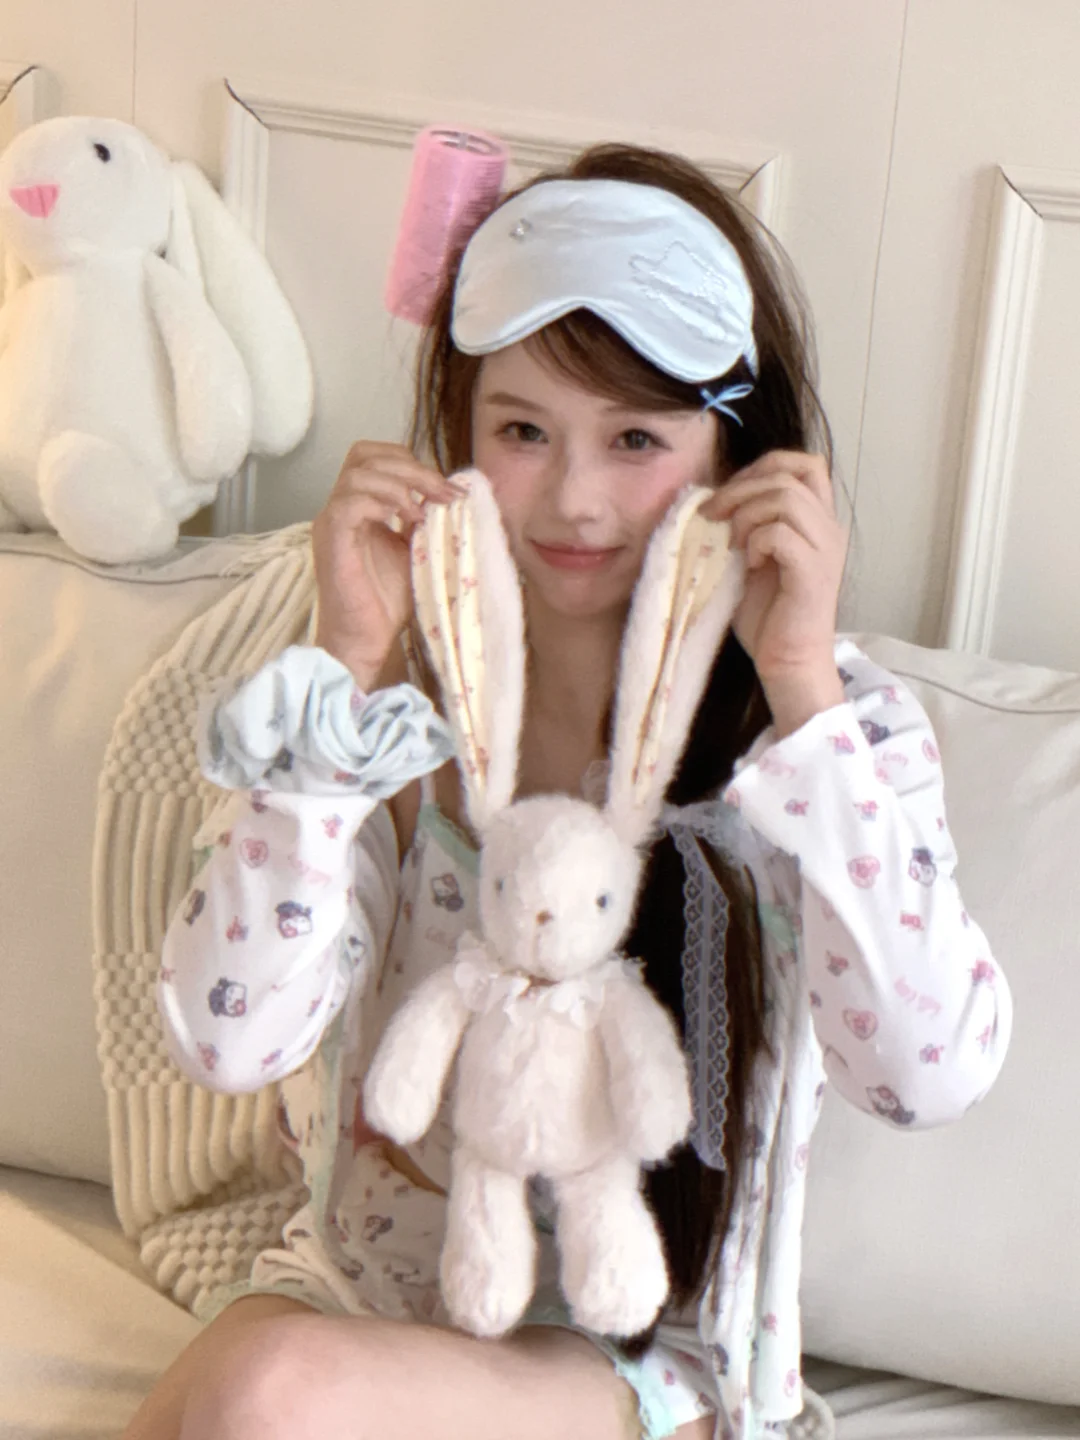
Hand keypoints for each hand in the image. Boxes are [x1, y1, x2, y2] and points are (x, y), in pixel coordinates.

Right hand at [312, 442, 465, 688]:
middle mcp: (341, 507)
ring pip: (357, 474)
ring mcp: (332, 522)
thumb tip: (453, 495)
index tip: (449, 489)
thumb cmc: (386, 601)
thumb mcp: (415, 550)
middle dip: (412, 467)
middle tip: (443, 493)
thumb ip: (425, 520)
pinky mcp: (331, 540)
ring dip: (400, 485)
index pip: (377, 457)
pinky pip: (348, 503)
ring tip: (423, 512)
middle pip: (366, 455)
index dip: (414, 464)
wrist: (367, 639)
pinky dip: (381, 503)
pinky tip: (405, 521)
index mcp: (360, 505)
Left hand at [703, 449, 847, 686]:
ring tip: (733, 543)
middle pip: (790, 472)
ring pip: (785, 497)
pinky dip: (755, 542)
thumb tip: (713, 499)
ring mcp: (824, 549)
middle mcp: (829, 529)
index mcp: (818, 521)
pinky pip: (780, 533)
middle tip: (713, 515)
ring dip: (746, 514)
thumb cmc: (768, 617)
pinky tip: (749, 563)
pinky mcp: (813, 573)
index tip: (731, 493)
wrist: (788, 663)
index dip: (763, 466)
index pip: (805, 463)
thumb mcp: (754, 558)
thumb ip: (748, 525)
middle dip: (742, 487)